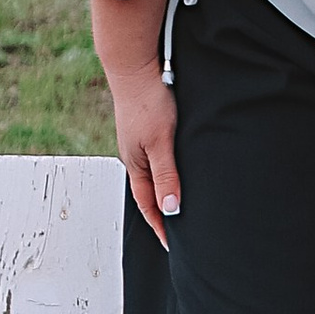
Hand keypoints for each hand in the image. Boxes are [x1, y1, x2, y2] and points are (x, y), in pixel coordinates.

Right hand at [105, 66, 180, 242]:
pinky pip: (157, 158)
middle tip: (178, 235)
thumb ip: (167, 175)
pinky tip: (177, 170)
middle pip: (149, 193)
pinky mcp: (147, 128)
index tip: (172, 247)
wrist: (135, 66)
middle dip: (162, 214)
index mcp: (135, 164)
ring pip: (153, 175)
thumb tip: (171, 210)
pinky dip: (166, 172)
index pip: (149, 205)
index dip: (161, 226)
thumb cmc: (148, 101)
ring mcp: (139, 142)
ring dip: (164, 193)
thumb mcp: (162, 143)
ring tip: (179, 208)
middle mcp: (135, 156)